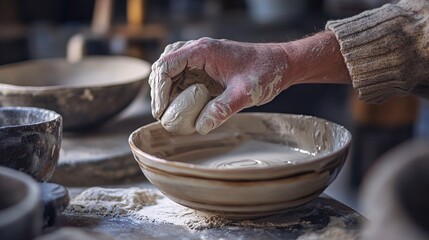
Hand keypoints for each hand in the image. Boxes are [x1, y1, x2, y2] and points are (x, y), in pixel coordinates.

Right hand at [149, 37, 290, 133]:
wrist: (281, 63)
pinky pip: (184, 75)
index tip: (161, 111)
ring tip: (168, 111)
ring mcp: (202, 57)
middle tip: (162, 114)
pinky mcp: (207, 66)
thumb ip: (223, 109)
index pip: (166, 65)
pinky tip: (181, 106)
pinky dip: (178, 90)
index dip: (159, 89)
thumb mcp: (245, 93)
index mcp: (203, 51)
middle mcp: (199, 50)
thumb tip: (200, 127)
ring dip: (167, 90)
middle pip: (164, 66)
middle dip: (159, 90)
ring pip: (172, 70)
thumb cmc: (265, 72)